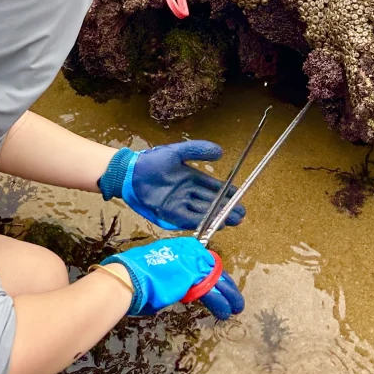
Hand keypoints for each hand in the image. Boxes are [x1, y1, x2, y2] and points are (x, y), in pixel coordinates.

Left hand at [98, 142, 245, 231]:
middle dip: (226, 207)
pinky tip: (214, 224)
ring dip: (217, 216)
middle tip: (241, 214)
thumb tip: (221, 152)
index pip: (212, 186)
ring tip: (233, 220)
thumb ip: (197, 150)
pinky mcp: (170, 214)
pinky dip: (202, 222)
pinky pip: (189, 219)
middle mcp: (187, 192)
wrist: (131, 173)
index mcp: (190, 177)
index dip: (226, 191)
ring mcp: (180, 204)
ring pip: (203, 211)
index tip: (240, 195)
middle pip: (210, 201)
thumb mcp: (177, 152)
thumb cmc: (153, 161)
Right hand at [101, 237, 244, 319]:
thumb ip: (170, 274)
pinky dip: (220, 302)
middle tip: (234, 298)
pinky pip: (212, 290)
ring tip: (235, 307)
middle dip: (225, 285)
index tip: (218, 285)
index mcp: (178, 247)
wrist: (129, 277)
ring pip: (216, 279)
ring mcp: (191, 261)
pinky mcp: (193, 276)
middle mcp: (187, 250)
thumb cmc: (134, 277)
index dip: (212, 275)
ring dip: (228, 295)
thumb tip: (172, 285)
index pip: (202, 261)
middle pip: (213, 268)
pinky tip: (225, 312)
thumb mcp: (157, 269)